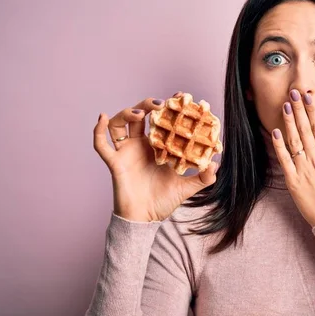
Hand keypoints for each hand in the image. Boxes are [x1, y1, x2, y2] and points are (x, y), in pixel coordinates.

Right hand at [93, 92, 218, 222]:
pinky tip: (102, 117)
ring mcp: (126, 152)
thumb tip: (216, 164)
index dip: (168, 107)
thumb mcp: (188, 188)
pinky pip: (101, 145)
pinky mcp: (115, 163)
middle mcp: (140, 145)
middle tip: (160, 104)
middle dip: (147, 105)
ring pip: (119, 124)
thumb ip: (203, 178)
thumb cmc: (164, 202)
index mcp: (157, 147)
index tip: (179, 96)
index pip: (161, 120)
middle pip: (139, 116)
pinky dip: (98, 130)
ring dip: (126, 113)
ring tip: (140, 114)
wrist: (146, 219)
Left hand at [270, 89, 314, 226]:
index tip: (308, 98)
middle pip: (305, 131)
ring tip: (285, 106)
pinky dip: (279, 146)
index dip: (313, 112)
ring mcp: (303, 171)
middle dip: (299, 111)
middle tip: (293, 94)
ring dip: (289, 123)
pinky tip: (276, 132)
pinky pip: (284, 161)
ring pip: (294, 142)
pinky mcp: (293, 181)